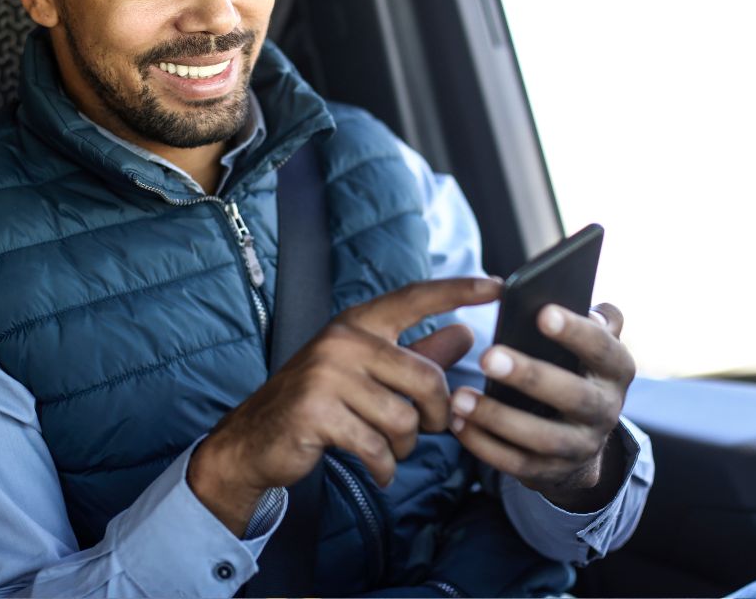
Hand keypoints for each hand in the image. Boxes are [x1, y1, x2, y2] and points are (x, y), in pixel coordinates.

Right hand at [188, 277, 502, 534]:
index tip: (500, 285)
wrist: (255, 438)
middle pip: (426, 378)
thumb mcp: (368, 370)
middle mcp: (343, 340)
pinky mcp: (317, 412)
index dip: (459, 290)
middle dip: (436, 415)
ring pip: (404, 418)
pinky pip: (377, 447)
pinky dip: (385, 467)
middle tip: (426, 428)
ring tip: (388, 447)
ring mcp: (327, 374)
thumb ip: (419, 352)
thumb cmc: (320, 401)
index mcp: (358, 323)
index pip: (416, 297)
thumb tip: (465, 332)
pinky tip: (378, 469)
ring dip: (405, 445)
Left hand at [449, 303, 634, 510]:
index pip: (603, 350)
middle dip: (529, 376)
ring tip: (458, 396)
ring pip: (540, 437)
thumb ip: (599, 322)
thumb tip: (594, 308)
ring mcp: (579, 447)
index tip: (542, 312)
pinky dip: (484, 445)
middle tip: (487, 357)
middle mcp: (605, 412)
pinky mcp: (549, 473)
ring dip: (497, 417)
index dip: (576, 333)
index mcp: (616, 372)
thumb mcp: (595, 348)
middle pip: (573, 396)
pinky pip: (515, 463)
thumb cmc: (577, 373)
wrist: (583, 444)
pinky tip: (457, 422)